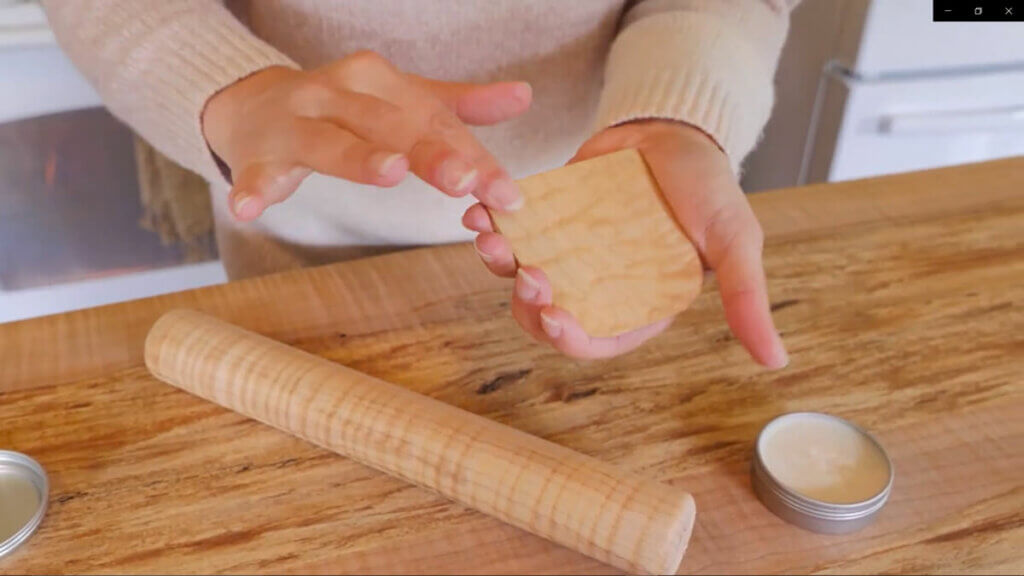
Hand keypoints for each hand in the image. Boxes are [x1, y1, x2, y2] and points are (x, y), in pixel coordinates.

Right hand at [202, 51, 530, 220]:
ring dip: (358, 158)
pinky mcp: (258, 155)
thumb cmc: (342, 109)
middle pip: (388, 125)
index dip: (472, 156)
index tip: (507, 193)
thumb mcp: (400, 101)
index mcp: (377, 82)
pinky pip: (256, 173)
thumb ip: (459, 106)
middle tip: (464, 180)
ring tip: (390, 173)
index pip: (432, 121)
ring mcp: (294, 123)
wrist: (254, 102)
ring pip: (329, 141)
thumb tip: (523, 96)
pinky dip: (253, 189)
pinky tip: (250, 209)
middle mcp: (337, 94)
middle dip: (428, 153)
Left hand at [462, 120, 787, 366]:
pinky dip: (492, 229)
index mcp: (639, 304)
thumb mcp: (733, 241)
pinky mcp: (546, 221)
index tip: (554, 321)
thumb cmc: (709, 187)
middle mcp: (598, 286)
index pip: (599, 340)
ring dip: (501, 268)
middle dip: (529, 308)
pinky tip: (480, 217)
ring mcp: (568, 253)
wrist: (673, 128)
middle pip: (550, 317)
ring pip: (522, 278)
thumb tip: (776, 360)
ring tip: (493, 243)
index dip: (572, 341)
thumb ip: (746, 299)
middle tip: (527, 277)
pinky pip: (514, 235)